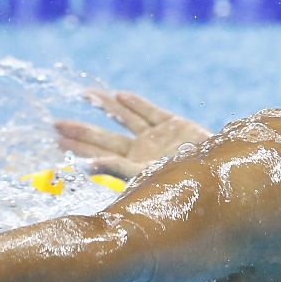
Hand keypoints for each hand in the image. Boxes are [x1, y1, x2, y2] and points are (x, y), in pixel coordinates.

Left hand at [54, 90, 211, 178]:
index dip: (79, 148)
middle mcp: (143, 153)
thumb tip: (86, 167)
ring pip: (126, 119)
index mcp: (134, 169)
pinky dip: (136, 104)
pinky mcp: (176, 125)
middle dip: (82, 131)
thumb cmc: (186, 185)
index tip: (56, 141)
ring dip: (106, 108)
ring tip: (85, 96)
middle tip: (56, 124)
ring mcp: (158, 138)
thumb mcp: (149, 179)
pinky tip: (119, 96)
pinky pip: (152, 113)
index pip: (100, 156)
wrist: (224, 174)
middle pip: (106, 139)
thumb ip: (120, 170)